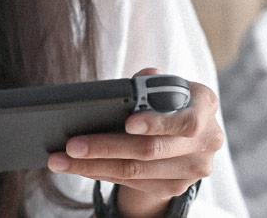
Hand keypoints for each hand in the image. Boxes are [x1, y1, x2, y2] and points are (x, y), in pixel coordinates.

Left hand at [46, 68, 222, 217]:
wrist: (184, 130)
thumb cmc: (168, 98)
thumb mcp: (166, 83)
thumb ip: (153, 81)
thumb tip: (142, 79)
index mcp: (205, 105)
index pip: (185, 121)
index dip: (156, 123)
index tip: (128, 123)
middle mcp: (206, 141)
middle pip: (150, 150)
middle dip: (106, 147)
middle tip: (71, 145)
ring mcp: (192, 169)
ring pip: (136, 171)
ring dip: (93, 166)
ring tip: (60, 160)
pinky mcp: (175, 187)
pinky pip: (132, 183)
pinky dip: (101, 173)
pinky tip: (78, 167)